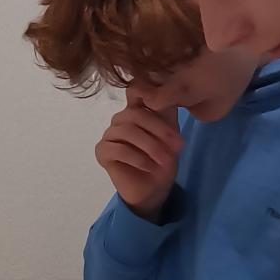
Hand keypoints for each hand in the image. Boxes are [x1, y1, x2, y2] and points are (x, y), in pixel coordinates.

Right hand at [94, 99, 181, 217]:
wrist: (155, 188)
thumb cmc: (163, 160)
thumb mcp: (172, 134)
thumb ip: (167, 112)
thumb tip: (166, 92)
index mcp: (137, 111)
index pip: (135, 90)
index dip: (146, 90)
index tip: (165, 102)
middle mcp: (120, 120)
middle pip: (135, 114)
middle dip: (159, 130)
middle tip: (177, 146)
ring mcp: (109, 135)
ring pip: (127, 131)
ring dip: (150, 146)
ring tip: (165, 160)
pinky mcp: (102, 152)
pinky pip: (118, 149)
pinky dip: (137, 158)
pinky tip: (149, 167)